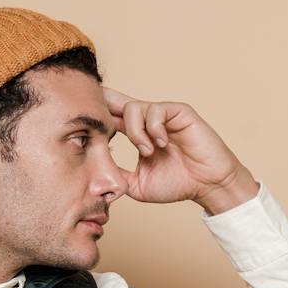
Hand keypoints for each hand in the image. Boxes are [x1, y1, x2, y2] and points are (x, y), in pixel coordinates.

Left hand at [101, 87, 257, 213]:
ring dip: (136, 132)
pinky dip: (154, 128)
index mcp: (137, 133)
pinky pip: (156, 110)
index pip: (111, 116)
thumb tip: (91, 170)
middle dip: (102, 105)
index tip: (80, 122)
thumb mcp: (136, 184)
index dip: (96, 115)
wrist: (207, 186)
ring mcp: (164, 115)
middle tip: (91, 116)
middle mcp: (148, 121)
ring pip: (134, 108)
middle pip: (117, 101)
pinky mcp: (179, 112)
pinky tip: (161, 144)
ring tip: (147, 151)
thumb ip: (116, 174)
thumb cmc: (178, 184)